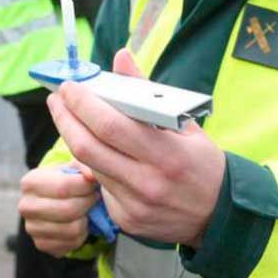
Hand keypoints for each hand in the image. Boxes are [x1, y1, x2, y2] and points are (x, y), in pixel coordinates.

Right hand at [19, 163, 97, 256]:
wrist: (56, 200)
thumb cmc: (66, 180)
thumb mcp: (73, 167)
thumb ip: (84, 165)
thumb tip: (91, 176)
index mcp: (29, 182)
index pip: (63, 187)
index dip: (86, 186)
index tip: (93, 183)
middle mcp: (25, 206)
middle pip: (68, 210)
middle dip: (88, 203)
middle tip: (94, 197)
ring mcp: (31, 228)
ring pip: (72, 229)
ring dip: (86, 219)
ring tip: (87, 209)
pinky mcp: (41, 244)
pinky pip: (72, 243)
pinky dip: (82, 234)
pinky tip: (79, 222)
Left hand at [46, 49, 225, 247]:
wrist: (220, 216)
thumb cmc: (203, 164)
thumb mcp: (184, 123)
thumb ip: (148, 91)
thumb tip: (121, 57)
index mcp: (166, 153)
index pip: (110, 125)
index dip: (82, 104)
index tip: (69, 87)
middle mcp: (147, 182)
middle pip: (88, 146)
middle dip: (65, 118)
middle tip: (57, 99)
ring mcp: (134, 204)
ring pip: (89, 165)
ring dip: (74, 138)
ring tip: (69, 118)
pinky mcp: (126, 219)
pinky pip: (99, 187)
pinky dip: (93, 165)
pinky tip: (96, 152)